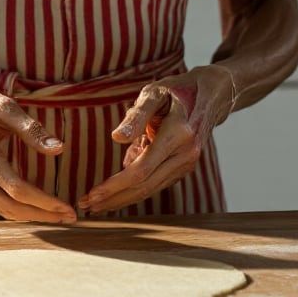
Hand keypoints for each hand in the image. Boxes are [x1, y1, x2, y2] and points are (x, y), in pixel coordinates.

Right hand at [0, 74, 77, 223]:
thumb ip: (30, 128)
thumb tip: (58, 148)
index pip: (18, 189)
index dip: (45, 202)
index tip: (67, 208)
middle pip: (11, 207)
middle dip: (43, 215)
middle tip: (69, 217)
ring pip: (1, 209)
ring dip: (30, 215)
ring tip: (57, 215)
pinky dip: (13, 209)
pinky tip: (32, 206)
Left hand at [77, 65, 234, 214]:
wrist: (211, 95)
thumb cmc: (177, 90)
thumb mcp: (154, 93)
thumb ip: (136, 115)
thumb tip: (116, 138)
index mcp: (177, 135)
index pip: (141, 170)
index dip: (115, 186)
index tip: (91, 195)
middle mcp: (186, 154)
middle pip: (144, 186)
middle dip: (114, 199)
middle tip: (86, 206)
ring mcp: (187, 163)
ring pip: (151, 189)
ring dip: (122, 199)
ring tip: (96, 205)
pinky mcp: (184, 167)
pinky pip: (157, 184)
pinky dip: (135, 191)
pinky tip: (116, 194)